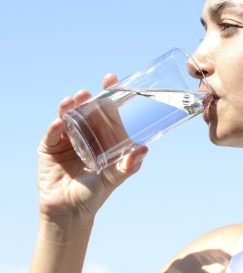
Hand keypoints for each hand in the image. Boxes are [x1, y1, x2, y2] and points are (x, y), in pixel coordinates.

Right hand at [37, 74, 147, 220]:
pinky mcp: (50, 146)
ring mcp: (67, 138)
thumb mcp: (113, 178)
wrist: (69, 211)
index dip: (110, 94)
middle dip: (88, 98)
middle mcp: (86, 133)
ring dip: (70, 107)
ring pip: (69, 116)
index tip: (113, 79)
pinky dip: (56, 127)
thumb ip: (128, 166)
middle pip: (87, 109)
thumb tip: (144, 149)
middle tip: (89, 92)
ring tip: (74, 101)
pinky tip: (60, 123)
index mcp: (104, 136)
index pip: (107, 110)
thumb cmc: (95, 193)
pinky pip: (53, 133)